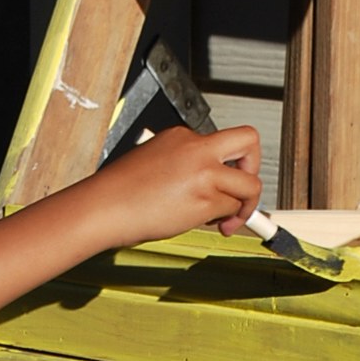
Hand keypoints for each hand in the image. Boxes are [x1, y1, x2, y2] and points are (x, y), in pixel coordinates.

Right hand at [82, 123, 262, 248]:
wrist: (104, 206)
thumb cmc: (120, 191)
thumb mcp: (154, 161)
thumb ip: (184, 166)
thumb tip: (206, 188)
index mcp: (181, 135)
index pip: (220, 143)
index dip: (226, 165)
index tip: (224, 180)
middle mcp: (197, 148)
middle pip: (249, 140)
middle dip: (255, 165)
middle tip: (245, 188)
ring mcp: (204, 172)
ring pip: (248, 184)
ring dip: (242, 205)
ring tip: (225, 219)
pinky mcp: (205, 199)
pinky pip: (231, 209)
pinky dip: (226, 220)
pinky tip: (209, 225)